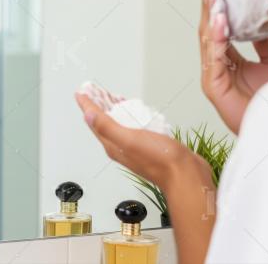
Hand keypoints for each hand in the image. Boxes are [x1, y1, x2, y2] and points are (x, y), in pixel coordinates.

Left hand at [75, 93, 205, 187]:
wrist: (186, 176)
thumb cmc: (160, 160)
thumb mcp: (129, 139)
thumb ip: (107, 127)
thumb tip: (88, 115)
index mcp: (113, 145)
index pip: (94, 121)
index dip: (87, 105)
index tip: (81, 92)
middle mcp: (121, 146)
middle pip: (104, 122)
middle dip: (98, 106)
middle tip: (93, 92)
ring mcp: (135, 146)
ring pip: (119, 125)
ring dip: (114, 111)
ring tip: (110, 99)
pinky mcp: (149, 145)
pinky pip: (135, 127)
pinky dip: (132, 116)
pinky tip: (137, 112)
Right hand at [199, 0, 267, 133]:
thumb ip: (263, 46)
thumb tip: (262, 25)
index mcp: (228, 62)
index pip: (219, 28)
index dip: (217, 6)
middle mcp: (216, 67)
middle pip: (209, 30)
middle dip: (208, 5)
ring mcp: (212, 76)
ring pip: (207, 40)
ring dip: (210, 16)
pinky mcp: (213, 86)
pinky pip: (213, 58)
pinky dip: (217, 38)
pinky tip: (221, 22)